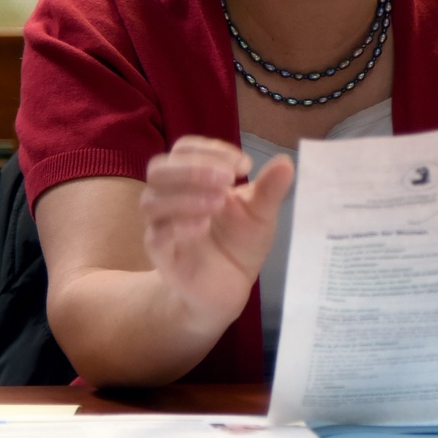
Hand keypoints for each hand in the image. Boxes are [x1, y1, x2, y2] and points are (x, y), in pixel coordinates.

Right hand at [140, 136, 293, 328]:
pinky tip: (203, 225)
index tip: (244, 165)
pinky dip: (179, 225)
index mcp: (192, 179)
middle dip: (193, 167)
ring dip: (186, 194)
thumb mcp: (261, 214)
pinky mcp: (161, 254)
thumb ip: (270, 189)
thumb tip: (286, 161)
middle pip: (158, 168)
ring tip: (219, 201)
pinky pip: (157, 234)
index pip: (185, 149)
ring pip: (152, 199)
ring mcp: (162, 225)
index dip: (211, 150)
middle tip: (228, 179)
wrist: (229, 288)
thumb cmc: (239, 243)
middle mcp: (170, 197)